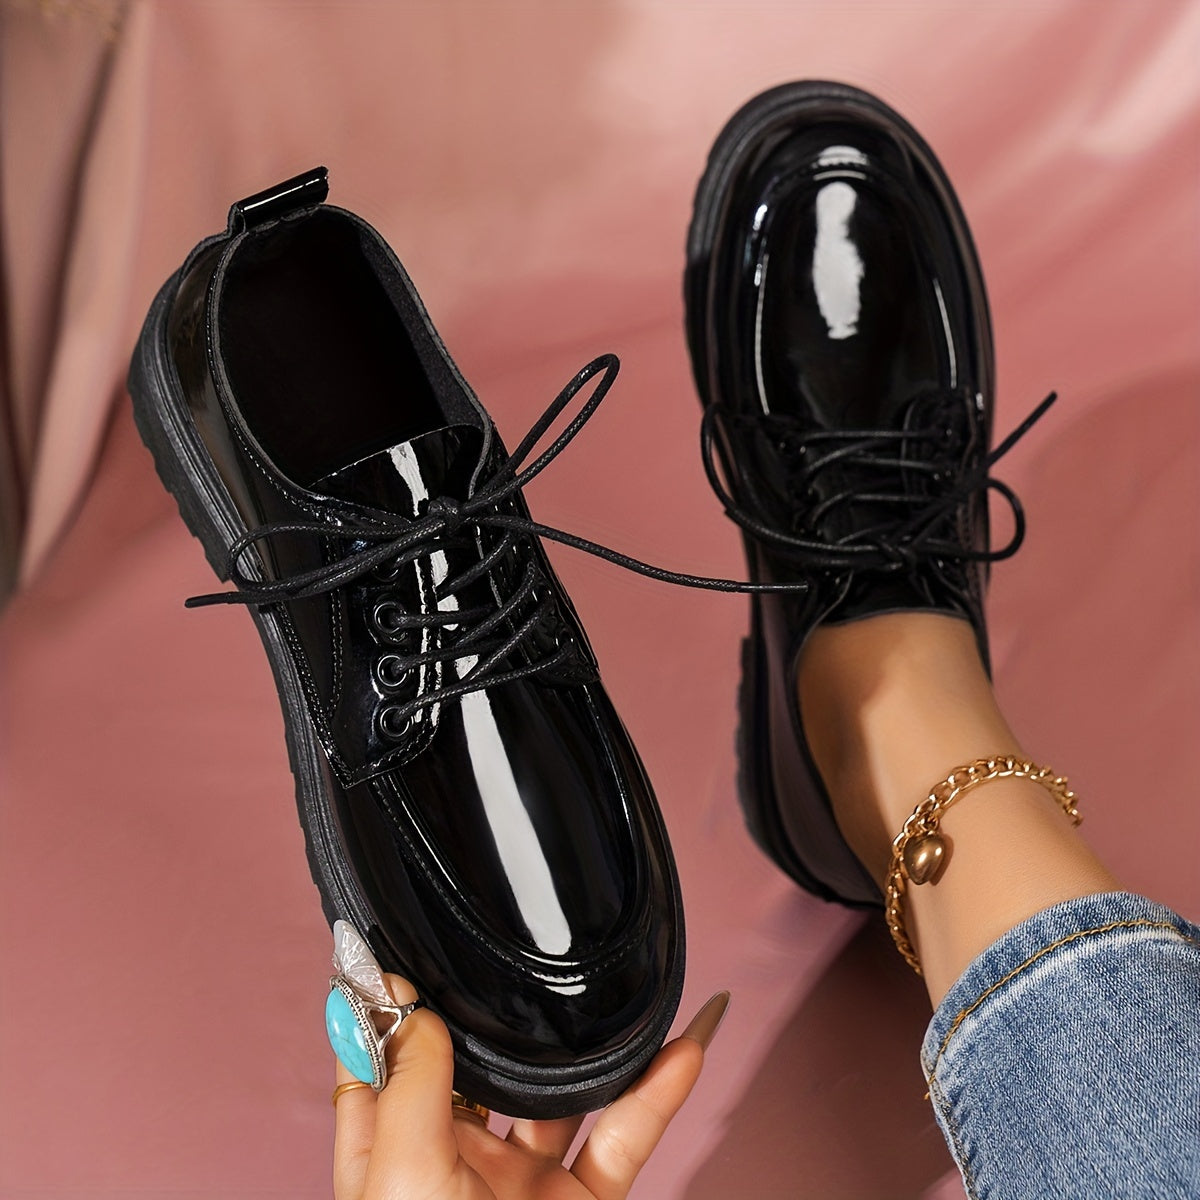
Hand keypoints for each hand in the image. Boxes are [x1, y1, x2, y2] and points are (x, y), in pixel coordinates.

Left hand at [332, 974, 727, 1199]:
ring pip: (561, 1095)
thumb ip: (409, 1084)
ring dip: (591, 1048)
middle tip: (518, 948)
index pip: (377, 1064)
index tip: (395, 944)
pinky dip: (658, 1093)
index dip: (382, 1007)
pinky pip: (625, 1138)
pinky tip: (683, 1049)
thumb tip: (403, 998)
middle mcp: (455, 1162)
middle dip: (498, 1015)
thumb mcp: (400, 1177)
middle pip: (475, 1066)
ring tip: (611, 992)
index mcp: (391, 1157)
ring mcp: (521, 1184)